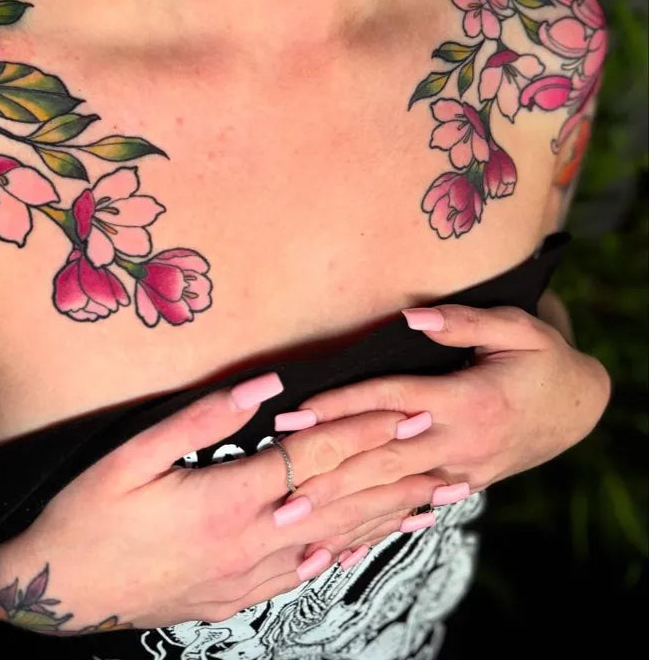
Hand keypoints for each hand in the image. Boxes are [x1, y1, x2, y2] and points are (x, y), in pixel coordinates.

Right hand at [0, 373, 459, 629]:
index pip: (314, 456)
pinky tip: (364, 545)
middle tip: (446, 454)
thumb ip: (201, 420)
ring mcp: (247, 575)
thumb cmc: (88, 514)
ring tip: (431, 504)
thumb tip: (264, 386)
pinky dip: (342, 553)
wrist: (57, 594)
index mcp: (228, 499)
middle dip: (395, 472)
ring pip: (333, 540)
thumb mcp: (132, 457)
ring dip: (386, 518)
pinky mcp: (236, 595)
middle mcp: (251, 541)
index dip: (365, 431)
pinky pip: (303, 572)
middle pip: (338, 501)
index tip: (408, 410)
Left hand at [283, 303, 611, 561]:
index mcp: (468, 401)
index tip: (297, 415)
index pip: (391, 402)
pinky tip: (341, 545)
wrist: (577, 408)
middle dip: (330, 475)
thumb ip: (463, 323)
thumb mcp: (516, 328)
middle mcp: (461, 443)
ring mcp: (461, 472)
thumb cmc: (541, 359)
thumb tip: (413, 316)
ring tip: (299, 520)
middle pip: (384, 460)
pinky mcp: (461, 486)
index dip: (342, 406)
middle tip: (283, 493)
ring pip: (395, 493)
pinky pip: (412, 509)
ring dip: (345, 507)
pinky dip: (376, 527)